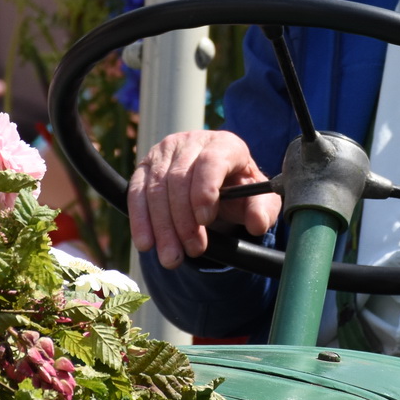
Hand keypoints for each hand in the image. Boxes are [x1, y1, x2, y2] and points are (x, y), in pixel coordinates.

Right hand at [128, 130, 279, 268]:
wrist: (218, 183)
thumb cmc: (239, 191)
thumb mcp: (258, 200)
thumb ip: (263, 210)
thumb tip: (257, 223)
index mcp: (225, 145)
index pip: (211, 161)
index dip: (205, 191)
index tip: (205, 220)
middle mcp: (193, 142)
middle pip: (180, 179)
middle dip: (184, 220)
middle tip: (193, 250)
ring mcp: (165, 152)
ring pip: (156, 189)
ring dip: (162, 227)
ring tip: (171, 257)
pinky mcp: (145, 166)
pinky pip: (137, 193)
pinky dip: (140, 220)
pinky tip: (146, 243)